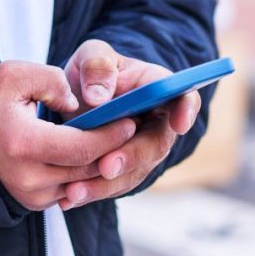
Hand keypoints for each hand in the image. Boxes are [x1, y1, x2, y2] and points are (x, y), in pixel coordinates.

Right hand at [0, 61, 136, 212]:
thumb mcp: (14, 76)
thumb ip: (50, 80)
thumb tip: (78, 103)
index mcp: (23, 144)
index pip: (82, 146)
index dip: (110, 135)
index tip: (129, 119)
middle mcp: (27, 177)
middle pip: (88, 169)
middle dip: (114, 149)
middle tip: (132, 129)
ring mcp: (31, 195)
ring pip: (83, 183)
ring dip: (103, 163)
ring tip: (118, 140)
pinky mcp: (34, 203)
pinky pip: (72, 189)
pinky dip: (86, 173)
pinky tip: (96, 153)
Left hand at [58, 40, 202, 207]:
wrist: (78, 98)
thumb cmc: (93, 73)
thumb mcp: (91, 56)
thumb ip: (97, 67)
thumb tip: (99, 96)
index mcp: (157, 88)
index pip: (183, 97)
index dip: (186, 110)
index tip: (179, 123)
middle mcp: (157, 124)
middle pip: (156, 144)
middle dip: (131, 157)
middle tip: (106, 166)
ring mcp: (142, 151)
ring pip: (133, 172)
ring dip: (106, 184)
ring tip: (76, 191)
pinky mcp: (124, 171)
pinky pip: (113, 185)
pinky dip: (92, 192)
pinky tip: (68, 198)